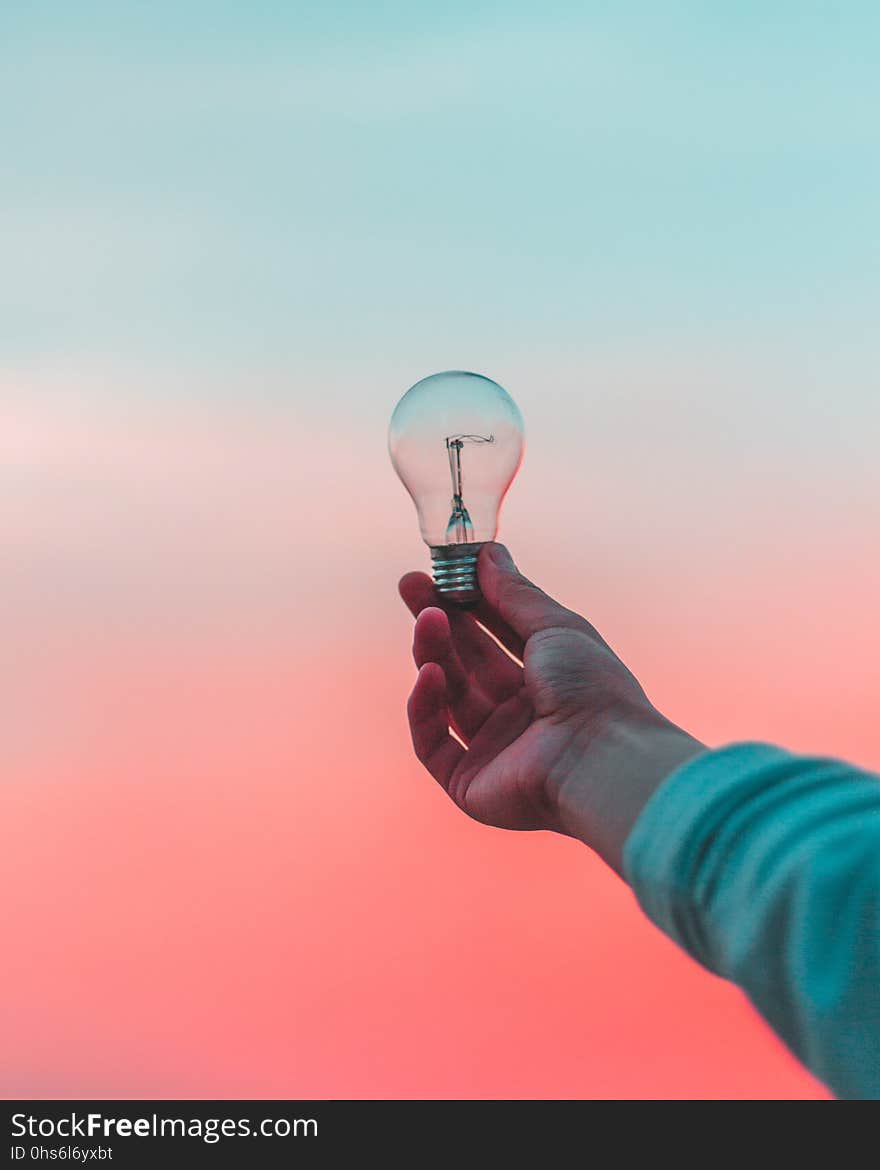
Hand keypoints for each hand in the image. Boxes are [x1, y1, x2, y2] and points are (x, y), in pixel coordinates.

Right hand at [399, 543, 703, 873]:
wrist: (601, 758)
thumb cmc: (592, 688)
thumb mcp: (555, 627)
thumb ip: (514, 593)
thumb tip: (488, 552)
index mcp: (548, 680)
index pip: (496, 634)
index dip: (467, 602)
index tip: (439, 570)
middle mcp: (520, 715)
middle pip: (466, 662)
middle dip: (438, 621)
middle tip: (410, 585)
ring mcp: (494, 750)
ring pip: (448, 696)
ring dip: (433, 654)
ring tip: (427, 619)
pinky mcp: (469, 784)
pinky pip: (433, 743)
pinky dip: (425, 708)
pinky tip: (429, 674)